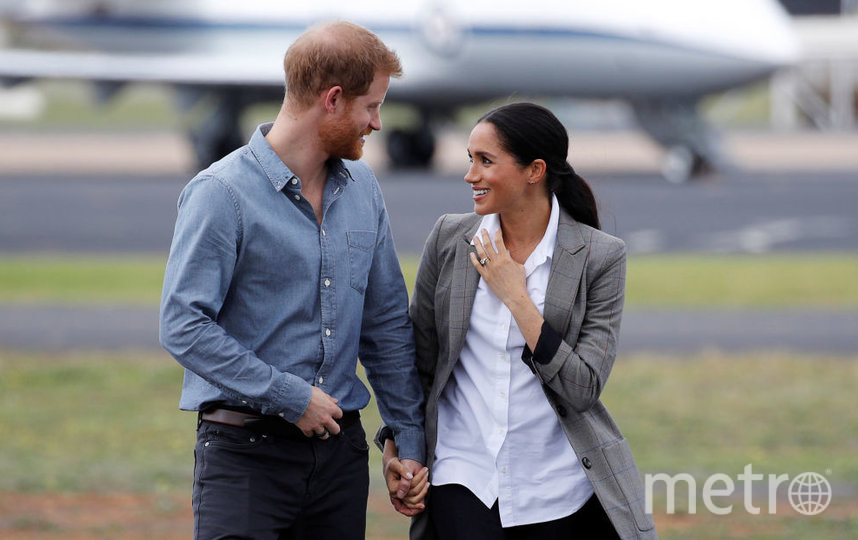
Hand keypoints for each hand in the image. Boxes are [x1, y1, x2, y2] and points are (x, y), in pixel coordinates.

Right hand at [295, 386, 341, 438]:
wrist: (294, 398)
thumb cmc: (307, 393)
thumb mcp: (320, 392)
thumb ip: (328, 398)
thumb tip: (335, 401)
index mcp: (331, 409)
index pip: (340, 415)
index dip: (336, 415)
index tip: (332, 414)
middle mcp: (325, 419)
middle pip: (336, 430)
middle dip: (333, 429)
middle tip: (329, 427)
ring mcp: (316, 425)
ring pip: (324, 436)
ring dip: (322, 432)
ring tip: (319, 429)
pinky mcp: (307, 429)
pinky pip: (310, 435)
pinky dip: (309, 432)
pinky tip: (308, 427)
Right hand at [383, 439, 427, 515]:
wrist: (390, 469)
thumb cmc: (393, 466)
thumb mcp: (395, 464)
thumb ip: (402, 471)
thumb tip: (410, 477)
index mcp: (393, 488)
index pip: (410, 487)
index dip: (420, 480)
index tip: (425, 471)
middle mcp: (396, 495)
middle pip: (414, 494)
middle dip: (423, 484)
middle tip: (427, 473)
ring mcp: (400, 498)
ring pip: (414, 501)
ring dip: (423, 492)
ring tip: (427, 482)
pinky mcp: (403, 499)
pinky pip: (411, 507)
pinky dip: (418, 506)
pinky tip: (424, 501)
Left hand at [471, 228, 544, 350]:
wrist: (515, 295)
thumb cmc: (519, 282)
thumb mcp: (519, 267)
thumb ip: (512, 259)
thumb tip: (507, 254)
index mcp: (505, 258)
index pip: (499, 242)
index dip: (497, 234)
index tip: (496, 229)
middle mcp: (496, 262)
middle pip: (488, 245)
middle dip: (485, 236)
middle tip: (483, 230)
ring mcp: (490, 269)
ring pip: (481, 254)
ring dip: (477, 244)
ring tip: (475, 238)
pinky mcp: (486, 277)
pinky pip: (478, 266)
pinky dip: (474, 259)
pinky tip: (471, 254)